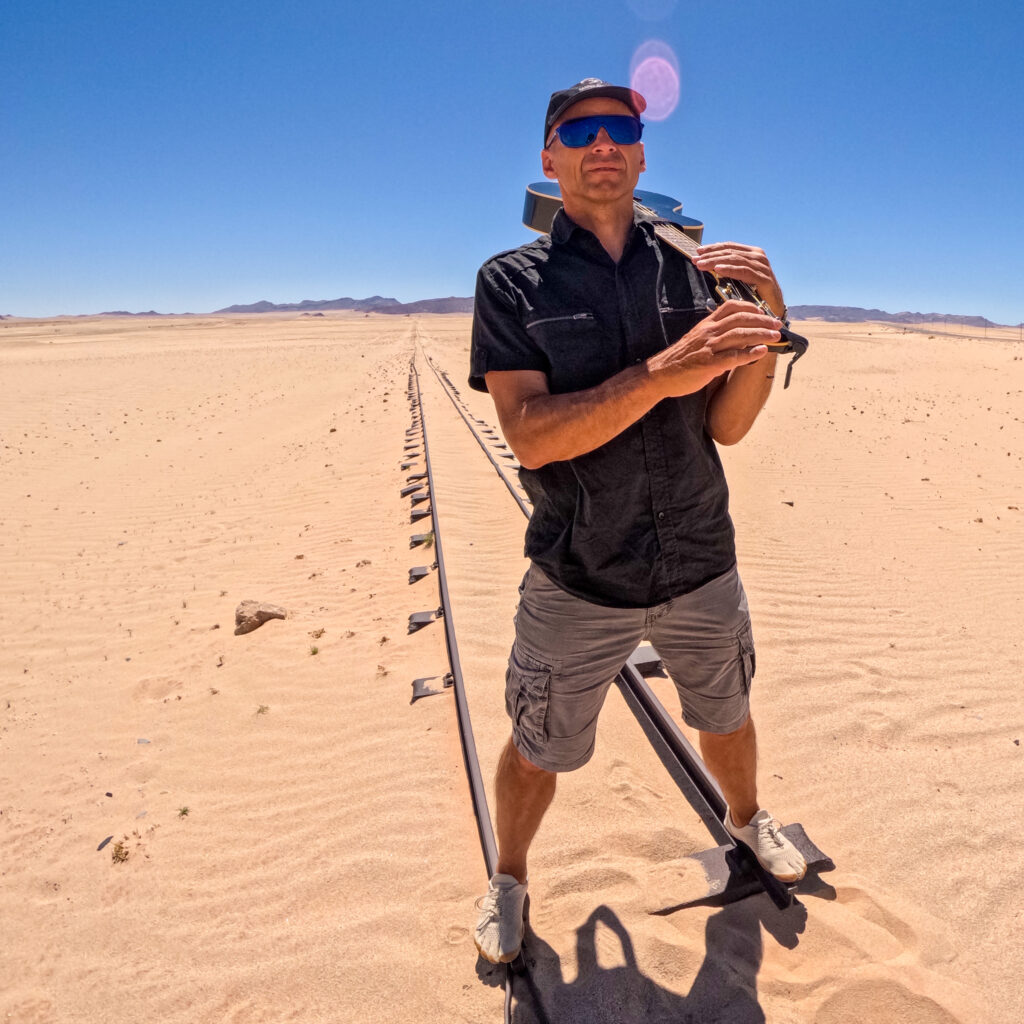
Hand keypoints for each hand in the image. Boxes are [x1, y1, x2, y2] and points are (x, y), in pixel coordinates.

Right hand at [646, 299, 780, 397]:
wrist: (659, 374)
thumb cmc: (680, 359)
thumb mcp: (697, 339)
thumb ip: (715, 333)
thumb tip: (736, 334)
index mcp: (706, 324)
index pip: (731, 307)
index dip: (751, 307)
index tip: (764, 311)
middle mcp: (708, 332)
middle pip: (740, 319)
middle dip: (762, 320)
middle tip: (777, 324)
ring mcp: (708, 348)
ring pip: (739, 335)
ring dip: (760, 334)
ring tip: (775, 336)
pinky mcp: (708, 364)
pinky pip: (732, 357)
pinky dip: (749, 354)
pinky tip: (761, 352)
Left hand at [691, 242, 785, 317]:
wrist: (773, 309)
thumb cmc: (754, 294)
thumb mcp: (739, 278)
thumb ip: (728, 269)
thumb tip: (708, 263)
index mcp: (751, 254)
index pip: (729, 247)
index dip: (713, 248)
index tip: (698, 251)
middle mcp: (758, 257)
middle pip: (730, 252)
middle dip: (711, 255)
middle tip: (696, 259)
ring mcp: (762, 267)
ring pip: (735, 260)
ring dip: (716, 261)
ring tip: (702, 264)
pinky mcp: (764, 278)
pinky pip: (744, 272)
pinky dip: (730, 270)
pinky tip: (718, 270)